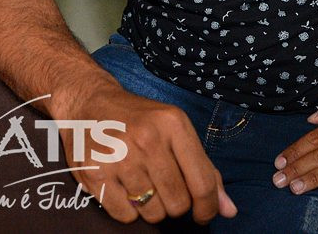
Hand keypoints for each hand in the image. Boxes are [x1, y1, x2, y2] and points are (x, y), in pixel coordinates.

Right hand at [53, 82, 235, 225]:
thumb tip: (228, 210)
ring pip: (153, 213)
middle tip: (163, 189)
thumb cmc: (139, 120)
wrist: (89, 102)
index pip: (202, 183)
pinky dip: (128, 210)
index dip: (208, 208)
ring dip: (150, 207)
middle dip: (174, 204)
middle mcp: (147, 139)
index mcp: (173, 124)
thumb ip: (204, 169)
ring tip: (141, 184)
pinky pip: (126, 215)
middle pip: (178, 203)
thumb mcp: (176, 130)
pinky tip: (122, 187)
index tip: (202, 213)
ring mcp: (119, 156)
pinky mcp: (95, 172)